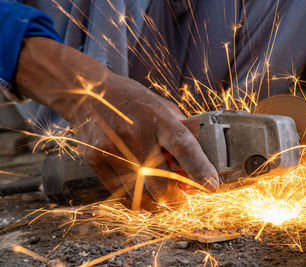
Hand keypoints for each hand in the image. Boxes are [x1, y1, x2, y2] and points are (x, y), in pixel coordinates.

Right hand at [15, 37, 218, 208]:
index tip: (212, 186)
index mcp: (157, 117)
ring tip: (161, 201)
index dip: (200, 169)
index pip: (184, 147)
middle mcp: (134, 133)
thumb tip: (201, 155)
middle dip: (175, 199)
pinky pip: (119, 193)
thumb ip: (180, 130)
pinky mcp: (95, 159)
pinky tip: (140, 195)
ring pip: (140, 195)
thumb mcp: (161, 106)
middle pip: (161, 183)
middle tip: (180, 200)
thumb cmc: (132, 100)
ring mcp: (111, 148)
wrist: (88, 92)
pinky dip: (134, 200)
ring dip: (156, 204)